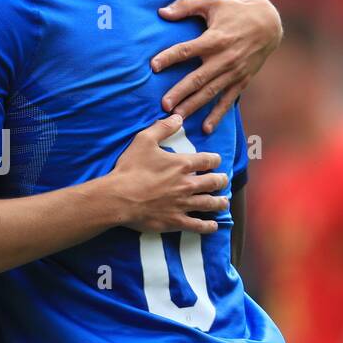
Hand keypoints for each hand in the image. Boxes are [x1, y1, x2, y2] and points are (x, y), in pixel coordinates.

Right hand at [108, 114, 228, 233]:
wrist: (119, 197)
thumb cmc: (130, 168)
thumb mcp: (144, 140)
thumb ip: (163, 128)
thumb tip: (178, 116)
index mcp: (183, 164)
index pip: (209, 160)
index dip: (215, 160)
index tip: (216, 161)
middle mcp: (188, 184)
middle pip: (214, 182)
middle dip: (221, 181)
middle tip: (222, 181)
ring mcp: (183, 204)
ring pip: (210, 204)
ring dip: (220, 202)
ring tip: (223, 202)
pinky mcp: (176, 221)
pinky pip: (198, 226)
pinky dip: (208, 226)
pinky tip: (213, 225)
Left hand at [150, 0, 282, 132]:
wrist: (268, 24)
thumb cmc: (234, 11)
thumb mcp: (212, 1)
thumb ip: (186, 5)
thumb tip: (161, 12)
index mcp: (215, 39)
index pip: (188, 50)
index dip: (170, 57)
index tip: (153, 66)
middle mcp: (224, 58)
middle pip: (198, 78)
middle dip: (180, 92)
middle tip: (164, 105)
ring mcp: (233, 72)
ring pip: (210, 93)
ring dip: (193, 106)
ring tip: (176, 118)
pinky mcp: (241, 81)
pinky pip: (228, 101)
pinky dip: (217, 115)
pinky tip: (205, 128)